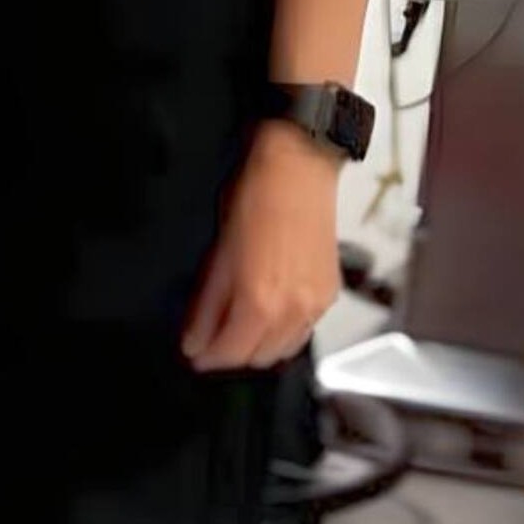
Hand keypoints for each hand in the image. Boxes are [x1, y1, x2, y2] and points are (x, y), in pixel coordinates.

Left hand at [181, 120, 342, 372]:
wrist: (300, 166)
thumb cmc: (254, 197)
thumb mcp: (219, 251)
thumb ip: (208, 303)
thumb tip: (194, 339)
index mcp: (260, 302)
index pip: (230, 353)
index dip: (207, 355)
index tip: (192, 351)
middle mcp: (293, 313)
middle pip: (258, 358)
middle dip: (232, 353)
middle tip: (212, 337)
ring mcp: (316, 305)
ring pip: (284, 350)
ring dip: (259, 347)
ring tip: (238, 326)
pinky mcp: (330, 292)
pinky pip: (305, 330)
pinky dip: (285, 332)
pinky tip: (270, 312)